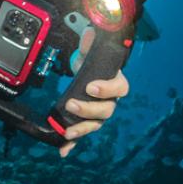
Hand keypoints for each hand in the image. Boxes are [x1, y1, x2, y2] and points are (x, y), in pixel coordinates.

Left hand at [59, 27, 129, 157]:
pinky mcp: (85, 122)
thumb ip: (89, 43)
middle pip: (106, 110)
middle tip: (71, 103)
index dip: (106, 89)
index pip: (119, 88)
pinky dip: (73, 144)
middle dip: (88, 109)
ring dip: (81, 129)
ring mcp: (98, 114)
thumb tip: (89, 32)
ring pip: (95, 125)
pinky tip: (63, 151)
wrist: (86, 75)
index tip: (91, 86)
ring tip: (67, 131)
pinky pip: (82, 135)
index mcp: (115, 83)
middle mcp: (110, 101)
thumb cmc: (92, 65)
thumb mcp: (89, 52)